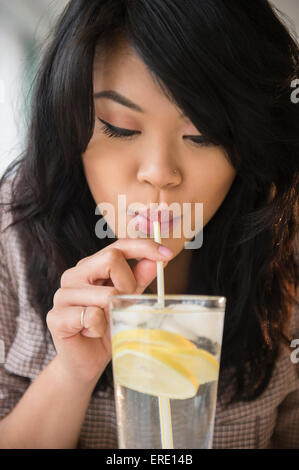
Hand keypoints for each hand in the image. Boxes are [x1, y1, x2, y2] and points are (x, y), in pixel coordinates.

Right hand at [46, 239, 173, 385]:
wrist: (85, 360)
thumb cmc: (106, 327)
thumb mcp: (128, 300)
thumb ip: (140, 278)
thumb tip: (159, 259)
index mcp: (90, 266)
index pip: (118, 246)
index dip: (144, 247)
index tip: (167, 255)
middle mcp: (73, 275)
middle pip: (112, 259)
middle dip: (129, 284)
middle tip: (124, 305)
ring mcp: (62, 295)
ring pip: (107, 293)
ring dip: (115, 312)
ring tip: (106, 323)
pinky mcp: (56, 317)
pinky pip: (92, 317)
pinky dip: (100, 328)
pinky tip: (92, 333)